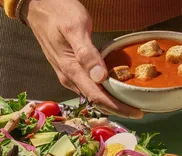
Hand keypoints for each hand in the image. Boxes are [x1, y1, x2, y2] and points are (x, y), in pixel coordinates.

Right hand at [21, 0, 142, 118]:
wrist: (37, 6)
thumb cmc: (58, 13)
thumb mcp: (74, 28)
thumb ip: (86, 53)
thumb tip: (99, 77)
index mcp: (72, 70)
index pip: (98, 98)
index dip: (118, 108)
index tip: (136, 113)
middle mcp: (70, 78)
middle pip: (97, 101)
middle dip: (118, 109)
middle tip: (138, 111)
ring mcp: (69, 76)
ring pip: (93, 96)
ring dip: (112, 103)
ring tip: (130, 103)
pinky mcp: (71, 71)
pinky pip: (90, 88)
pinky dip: (104, 93)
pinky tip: (114, 90)